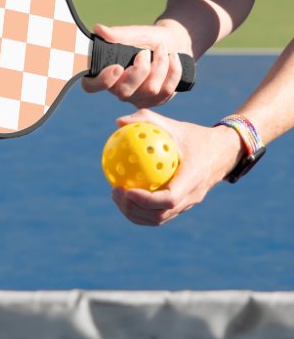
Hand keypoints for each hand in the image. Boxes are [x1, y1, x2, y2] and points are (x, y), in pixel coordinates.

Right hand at [82, 22, 191, 107]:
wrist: (173, 43)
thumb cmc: (148, 39)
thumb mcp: (135, 33)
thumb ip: (118, 34)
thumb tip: (99, 29)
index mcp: (106, 73)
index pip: (91, 86)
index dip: (102, 81)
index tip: (117, 67)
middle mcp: (118, 89)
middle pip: (124, 92)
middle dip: (140, 70)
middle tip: (145, 51)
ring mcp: (137, 98)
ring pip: (150, 90)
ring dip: (160, 65)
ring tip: (162, 49)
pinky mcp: (155, 101)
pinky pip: (166, 91)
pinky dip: (173, 70)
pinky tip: (173, 58)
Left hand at [110, 109, 244, 225]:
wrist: (223, 152)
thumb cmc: (195, 136)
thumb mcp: (174, 125)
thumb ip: (147, 120)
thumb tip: (119, 122)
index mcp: (193, 178)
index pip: (169, 199)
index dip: (146, 200)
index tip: (126, 190)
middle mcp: (192, 196)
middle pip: (160, 215)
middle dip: (134, 209)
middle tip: (115, 192)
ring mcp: (188, 204)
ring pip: (159, 219)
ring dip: (135, 213)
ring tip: (117, 196)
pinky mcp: (183, 206)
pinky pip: (160, 214)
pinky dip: (141, 211)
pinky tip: (126, 195)